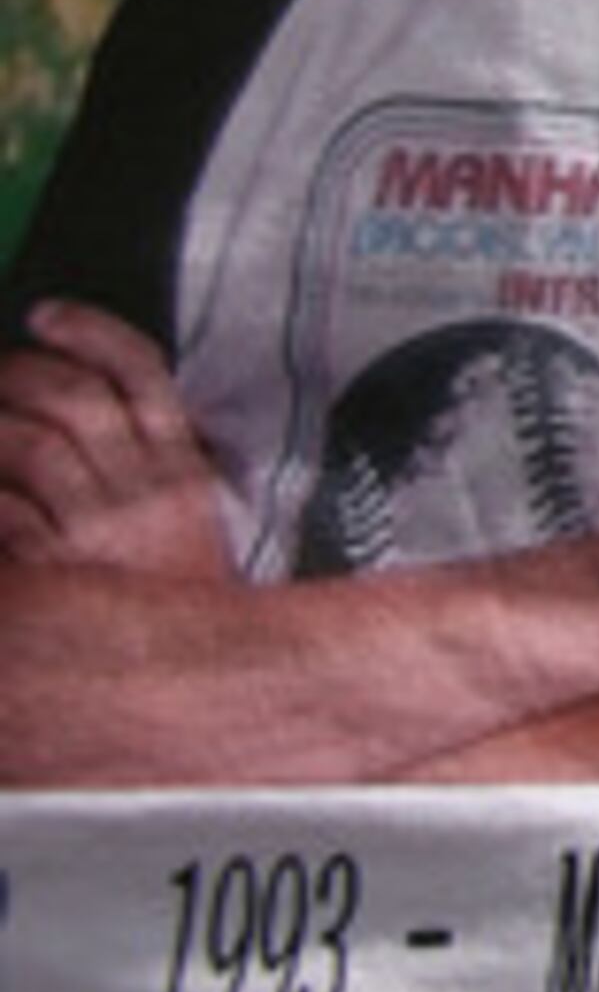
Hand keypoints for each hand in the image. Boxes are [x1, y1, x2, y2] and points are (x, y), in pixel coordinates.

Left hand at [0, 300, 235, 578]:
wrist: (182, 677)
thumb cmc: (172, 597)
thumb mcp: (186, 519)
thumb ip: (156, 463)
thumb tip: (98, 406)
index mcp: (180, 467)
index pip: (140, 374)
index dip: (89, 332)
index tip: (46, 314)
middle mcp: (143, 486)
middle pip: (75, 397)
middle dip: (16, 372)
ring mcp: (97, 525)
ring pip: (32, 440)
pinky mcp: (53, 564)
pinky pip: (3, 507)